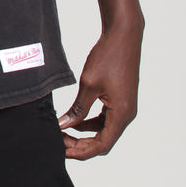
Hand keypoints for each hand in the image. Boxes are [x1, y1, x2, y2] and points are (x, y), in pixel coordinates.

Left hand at [58, 18, 142, 159]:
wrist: (124, 35)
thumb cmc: (108, 57)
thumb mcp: (89, 84)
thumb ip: (78, 108)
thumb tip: (64, 125)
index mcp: (122, 114)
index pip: (101, 145)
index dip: (81, 151)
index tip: (61, 150)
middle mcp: (127, 114)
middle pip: (103, 141)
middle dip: (80, 144)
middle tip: (59, 142)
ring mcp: (125, 107)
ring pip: (104, 130)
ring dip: (84, 134)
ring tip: (63, 132)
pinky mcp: (121, 99)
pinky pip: (106, 118)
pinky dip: (90, 122)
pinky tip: (74, 118)